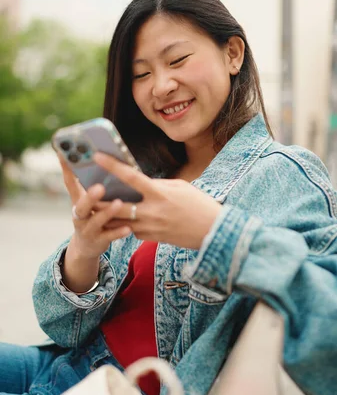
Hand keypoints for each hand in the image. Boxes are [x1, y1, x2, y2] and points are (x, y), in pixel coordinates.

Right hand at [59, 156, 131, 259]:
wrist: (86, 246)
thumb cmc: (91, 216)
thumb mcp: (85, 201)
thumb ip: (88, 184)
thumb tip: (98, 159)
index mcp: (77, 201)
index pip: (70, 182)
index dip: (66, 168)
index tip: (64, 153)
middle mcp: (80, 215)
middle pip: (82, 205)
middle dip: (90, 196)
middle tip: (100, 187)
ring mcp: (88, 229)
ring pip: (97, 221)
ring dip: (107, 213)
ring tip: (118, 204)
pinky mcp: (99, 241)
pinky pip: (110, 236)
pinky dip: (118, 232)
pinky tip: (128, 227)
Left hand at [94, 153, 221, 249]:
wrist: (212, 233)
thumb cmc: (198, 205)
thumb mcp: (179, 187)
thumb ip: (156, 184)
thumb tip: (139, 182)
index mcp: (159, 193)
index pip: (131, 177)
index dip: (112, 165)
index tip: (97, 156)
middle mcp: (152, 212)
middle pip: (115, 205)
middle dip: (97, 198)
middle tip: (83, 189)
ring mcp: (150, 228)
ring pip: (118, 221)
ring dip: (106, 213)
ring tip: (94, 203)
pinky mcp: (150, 238)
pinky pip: (131, 230)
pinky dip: (125, 223)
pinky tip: (121, 217)